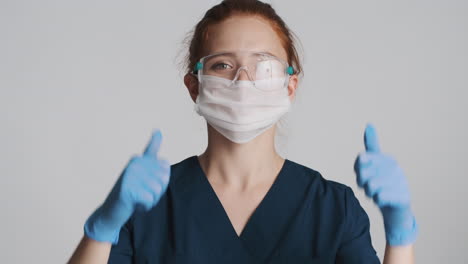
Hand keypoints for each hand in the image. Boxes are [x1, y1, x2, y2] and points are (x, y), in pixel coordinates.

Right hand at [84, 130, 170, 243]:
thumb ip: (152, 153)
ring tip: (138, 199)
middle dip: (158, 191)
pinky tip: (135, 205)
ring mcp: (129, 175)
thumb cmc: (132, 192)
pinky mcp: (127, 189)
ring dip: (152, 199)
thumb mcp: (144, 172)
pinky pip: (150, 199)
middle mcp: (134, 163)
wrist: (112, 211)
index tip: (147, 182)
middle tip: (142, 193)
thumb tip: (159, 134)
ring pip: (158, 189)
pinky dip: (146, 206)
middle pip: (164, 178)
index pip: (165, 166)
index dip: (162, 180)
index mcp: (138, 158)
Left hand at [353, 123, 417, 245]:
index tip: (362, 173)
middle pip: (363, 173)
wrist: (396, 208)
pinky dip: (378, 200)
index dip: (358, 169)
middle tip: (369, 187)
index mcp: (388, 159)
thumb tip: (369, 124)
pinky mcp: (403, 197)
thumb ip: (371, 146)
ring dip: (370, 193)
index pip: (362, 158)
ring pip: (371, 186)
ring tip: (376, 193)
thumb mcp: (375, 164)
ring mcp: (401, 182)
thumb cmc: (382, 183)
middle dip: (362, 183)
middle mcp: (396, 168)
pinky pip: (379, 197)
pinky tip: (384, 200)